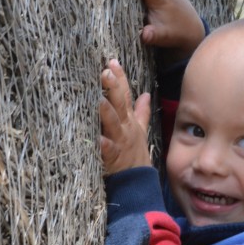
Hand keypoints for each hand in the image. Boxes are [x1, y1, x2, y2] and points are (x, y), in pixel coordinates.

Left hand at [99, 60, 151, 174]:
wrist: (138, 182)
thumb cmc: (135, 155)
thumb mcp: (140, 131)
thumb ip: (141, 112)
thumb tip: (145, 94)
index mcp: (129, 121)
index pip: (125, 95)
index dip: (120, 78)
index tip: (112, 61)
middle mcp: (125, 129)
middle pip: (120, 105)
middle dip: (114, 88)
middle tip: (105, 72)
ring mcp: (120, 143)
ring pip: (114, 125)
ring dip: (107, 113)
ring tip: (99, 100)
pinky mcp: (113, 159)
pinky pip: (108, 151)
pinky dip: (104, 145)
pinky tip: (98, 139)